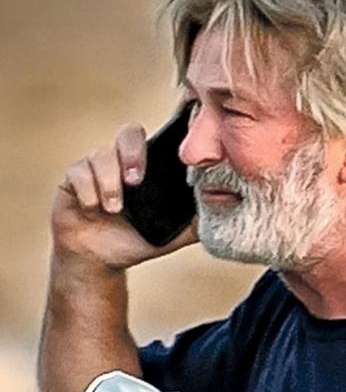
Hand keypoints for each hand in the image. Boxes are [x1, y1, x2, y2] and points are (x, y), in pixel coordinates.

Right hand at [51, 122, 197, 270]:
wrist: (101, 261)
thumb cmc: (137, 240)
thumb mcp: (172, 234)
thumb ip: (196, 222)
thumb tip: (226, 210)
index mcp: (148, 168)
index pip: (158, 138)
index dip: (167, 130)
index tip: (176, 137)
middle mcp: (122, 161)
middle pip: (129, 133)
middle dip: (133, 154)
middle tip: (137, 181)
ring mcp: (96, 167)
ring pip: (101, 155)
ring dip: (110, 183)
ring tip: (114, 208)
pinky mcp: (73, 179)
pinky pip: (78, 173)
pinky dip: (88, 192)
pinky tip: (93, 209)